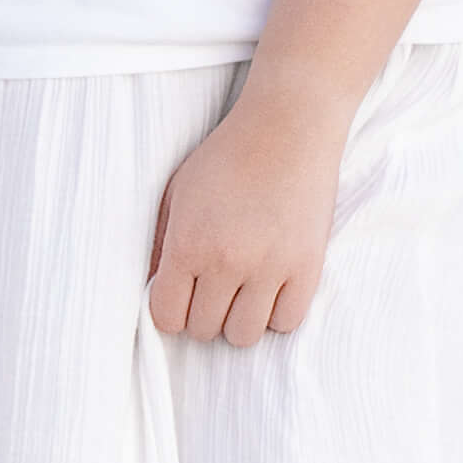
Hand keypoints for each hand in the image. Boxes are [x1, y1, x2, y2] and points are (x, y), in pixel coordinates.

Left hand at [147, 77, 349, 346]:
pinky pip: (286, 323)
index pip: (167, 317)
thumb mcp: (178, 192)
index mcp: (188, 244)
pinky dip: (276, 315)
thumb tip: (154, 286)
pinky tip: (271, 290)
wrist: (288, 126)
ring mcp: (271, 268)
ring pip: (244, 336)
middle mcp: (227, 262)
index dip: (170, 313)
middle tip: (214, 289)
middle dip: (204, 315)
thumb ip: (161, 243)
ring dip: (239, 321)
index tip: (181, 298)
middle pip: (204, 330)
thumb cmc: (227, 155)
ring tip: (243, 293)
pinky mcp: (308, 267)